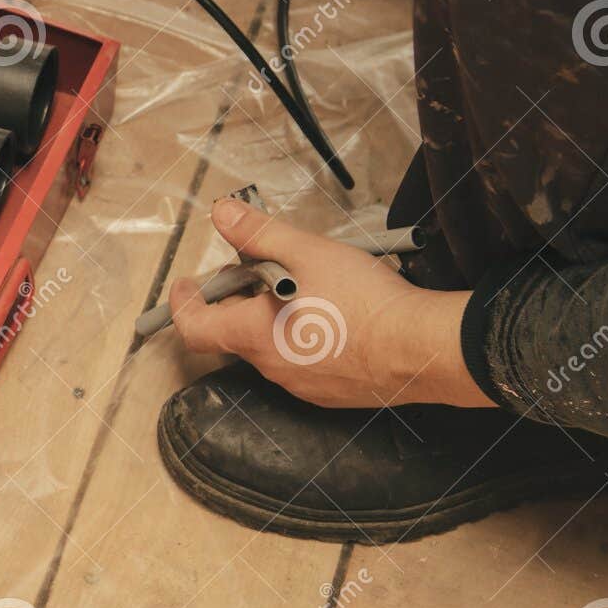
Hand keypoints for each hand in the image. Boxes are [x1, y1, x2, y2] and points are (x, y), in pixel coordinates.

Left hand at [168, 199, 494, 408]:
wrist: (424, 349)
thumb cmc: (363, 301)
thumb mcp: (306, 253)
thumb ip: (259, 234)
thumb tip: (222, 213)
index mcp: (253, 335)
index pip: (195, 329)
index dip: (182, 305)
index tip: (183, 286)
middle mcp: (271, 367)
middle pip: (233, 334)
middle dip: (235, 301)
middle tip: (252, 270)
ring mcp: (302, 385)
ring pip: (270, 349)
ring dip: (269, 319)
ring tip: (298, 285)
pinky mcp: (333, 393)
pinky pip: (303, 364)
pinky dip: (300, 337)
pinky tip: (329, 314)